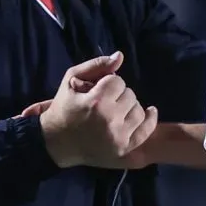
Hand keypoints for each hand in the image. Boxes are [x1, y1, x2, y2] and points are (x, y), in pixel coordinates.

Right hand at [38, 52, 158, 168]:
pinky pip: (146, 130)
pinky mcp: (123, 148)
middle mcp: (109, 119)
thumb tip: (120, 56)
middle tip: (107, 102)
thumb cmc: (63, 109)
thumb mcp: (71, 80)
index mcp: (95, 102)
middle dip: (119, 95)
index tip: (99, 90)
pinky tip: (149, 112)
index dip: (109, 83)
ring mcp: (117, 136)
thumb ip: (96, 65)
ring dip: (130, 107)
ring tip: (117, 110)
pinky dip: (149, 119)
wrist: (56, 144)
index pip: (118, 81)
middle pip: (130, 95)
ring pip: (139, 110)